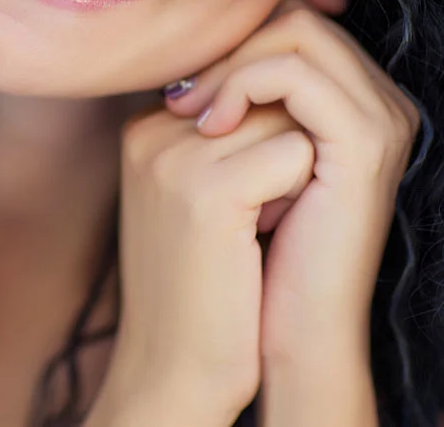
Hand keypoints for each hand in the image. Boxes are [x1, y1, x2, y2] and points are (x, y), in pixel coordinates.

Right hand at [97, 100, 314, 424]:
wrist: (174, 366)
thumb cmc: (201, 279)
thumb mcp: (195, 187)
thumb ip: (224, 128)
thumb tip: (286, 76)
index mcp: (145, 125)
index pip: (241, 82)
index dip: (264, 140)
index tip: (244, 196)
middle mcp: (151, 129)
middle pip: (264, 96)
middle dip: (280, 149)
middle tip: (250, 214)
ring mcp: (175, 156)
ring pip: (286, 120)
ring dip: (292, 171)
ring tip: (253, 224)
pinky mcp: (209, 190)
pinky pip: (296, 153)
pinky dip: (297, 194)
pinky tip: (262, 235)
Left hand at [165, 0, 418, 359]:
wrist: (274, 329)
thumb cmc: (248, 241)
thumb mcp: (239, 153)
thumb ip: (236, 95)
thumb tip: (189, 46)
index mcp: (351, 100)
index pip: (291, 23)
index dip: (233, 41)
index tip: (181, 85)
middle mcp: (376, 100)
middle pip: (296, 16)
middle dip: (229, 47)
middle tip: (180, 97)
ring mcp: (379, 118)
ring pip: (298, 30)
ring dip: (231, 63)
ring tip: (191, 114)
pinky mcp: (366, 143)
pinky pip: (297, 73)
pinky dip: (245, 85)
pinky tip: (211, 126)